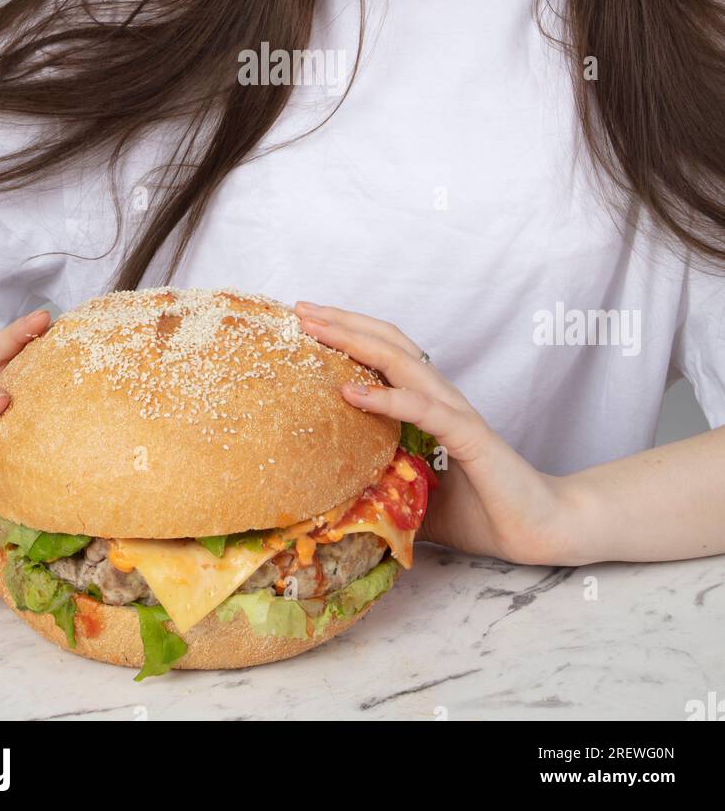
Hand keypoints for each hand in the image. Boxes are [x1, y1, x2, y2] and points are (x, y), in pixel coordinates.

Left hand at [294, 301, 572, 565]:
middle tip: (301, 310)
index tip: (305, 323)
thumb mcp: (414, 501)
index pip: (385, 355)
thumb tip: (334, 501)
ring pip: (401, 362)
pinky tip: (351, 392)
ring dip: (356, 342)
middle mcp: (440, 397)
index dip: (348, 334)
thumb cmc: (482, 513)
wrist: (538, 530)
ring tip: (317, 331)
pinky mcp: (469, 436)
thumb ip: (383, 489)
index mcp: (428, 404)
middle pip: (388, 342)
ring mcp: (455, 412)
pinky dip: (385, 397)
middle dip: (342, 323)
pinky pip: (423, 410)